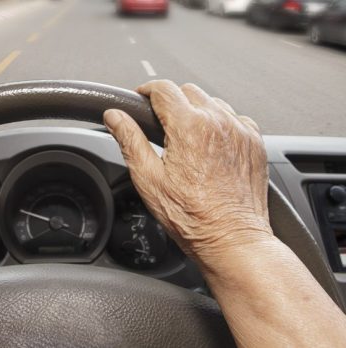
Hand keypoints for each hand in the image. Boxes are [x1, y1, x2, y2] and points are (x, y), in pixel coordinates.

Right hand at [104, 80, 271, 262]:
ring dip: (196, 111)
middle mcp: (219, 122)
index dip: (145, 90)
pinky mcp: (254, 142)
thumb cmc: (191, 216)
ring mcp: (240, 131)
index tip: (140, 99)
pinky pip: (234, 118)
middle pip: (188, 91)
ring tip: (185, 138)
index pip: (163, 89)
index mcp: (190, 127)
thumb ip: (129, 140)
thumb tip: (114, 117)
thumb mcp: (148, 178)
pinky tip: (209, 146)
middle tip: (159, 124)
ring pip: (212, 102)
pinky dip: (219, 124)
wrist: (231, 238)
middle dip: (170, 101)